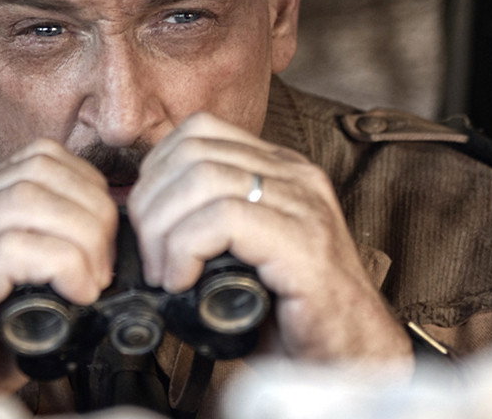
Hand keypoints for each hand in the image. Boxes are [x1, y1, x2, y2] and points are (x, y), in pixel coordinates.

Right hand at [0, 139, 116, 392]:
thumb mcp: (19, 285)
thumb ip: (50, 250)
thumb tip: (111, 242)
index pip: (38, 157)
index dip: (87, 186)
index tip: (107, 233)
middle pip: (38, 171)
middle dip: (91, 212)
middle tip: (105, 263)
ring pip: (28, 200)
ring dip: (80, 238)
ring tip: (92, 280)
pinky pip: (13, 248)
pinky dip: (61, 264)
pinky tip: (76, 293)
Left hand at [126, 113, 410, 364]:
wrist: (352, 360)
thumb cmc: (289, 314)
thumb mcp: (238, 250)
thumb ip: (204, 221)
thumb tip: (139, 221)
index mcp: (278, 169)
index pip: (197, 131)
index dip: (155, 172)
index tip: (145, 222)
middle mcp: (295, 176)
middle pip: (193, 152)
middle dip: (150, 204)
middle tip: (147, 257)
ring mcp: (304, 206)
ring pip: (203, 179)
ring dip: (164, 231)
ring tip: (163, 274)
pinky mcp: (305, 244)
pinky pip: (225, 219)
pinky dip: (186, 250)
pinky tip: (182, 283)